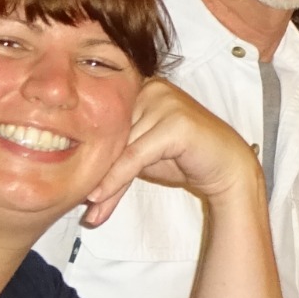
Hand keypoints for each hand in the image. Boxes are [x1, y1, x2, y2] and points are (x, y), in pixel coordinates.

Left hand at [81, 79, 262, 225]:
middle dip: (95, 171)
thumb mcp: (142, 152)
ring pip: (119, 147)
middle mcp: (152, 87)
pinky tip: (100, 198)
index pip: (105, 120)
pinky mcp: (175, 122)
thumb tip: (76, 172)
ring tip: (93, 210)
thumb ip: (115, 151)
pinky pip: (134, 156)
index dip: (88, 150)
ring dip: (104, 183)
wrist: (228, 168)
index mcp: (141, 87)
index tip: (71, 182)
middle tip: (81, 203)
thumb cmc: (185, 159)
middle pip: (110, 134)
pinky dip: (116, 180)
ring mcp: (165, 101)